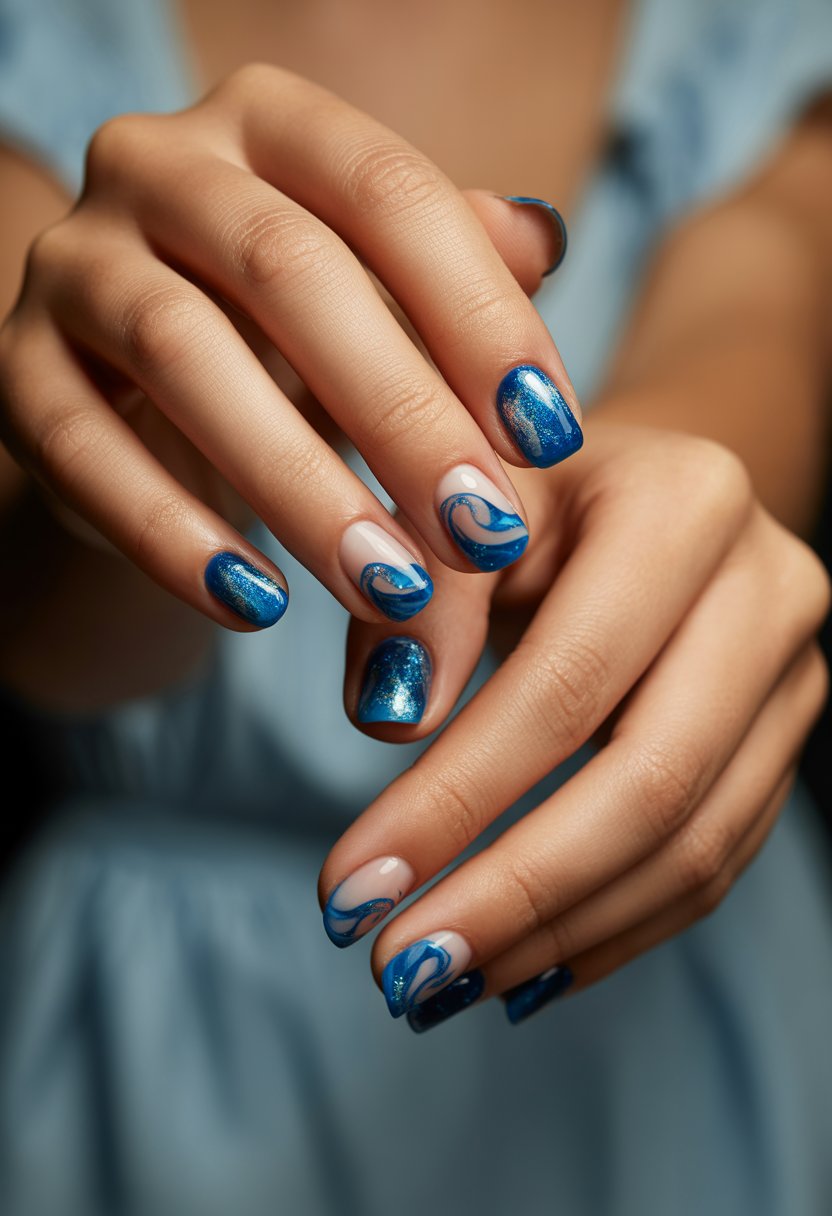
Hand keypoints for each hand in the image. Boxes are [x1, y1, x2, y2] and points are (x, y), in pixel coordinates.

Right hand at [0, 64, 579, 631]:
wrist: (159, 397)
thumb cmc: (304, 339)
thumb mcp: (387, 296)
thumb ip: (458, 266)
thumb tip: (542, 241)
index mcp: (268, 120)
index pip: (388, 192)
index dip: (479, 317)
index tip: (550, 438)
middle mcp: (156, 163)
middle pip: (288, 271)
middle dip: (402, 414)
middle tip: (483, 532)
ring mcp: (73, 263)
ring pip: (183, 357)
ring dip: (300, 488)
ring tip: (392, 589)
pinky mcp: (17, 372)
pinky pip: (85, 452)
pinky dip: (173, 536)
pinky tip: (259, 608)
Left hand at [319, 421, 828, 1027]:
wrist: (632, 486)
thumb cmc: (523, 491)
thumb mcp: (455, 507)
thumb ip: (417, 602)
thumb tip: (391, 728)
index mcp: (685, 507)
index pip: (567, 684)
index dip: (459, 801)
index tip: (352, 890)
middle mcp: (767, 590)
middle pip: (652, 783)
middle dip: (515, 894)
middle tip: (400, 969)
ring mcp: (792, 675)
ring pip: (694, 845)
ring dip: (561, 931)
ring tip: (445, 978)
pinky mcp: (783, 742)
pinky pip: (714, 862)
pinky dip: (614, 927)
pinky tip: (524, 965)